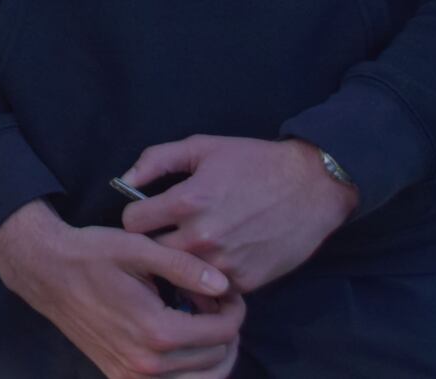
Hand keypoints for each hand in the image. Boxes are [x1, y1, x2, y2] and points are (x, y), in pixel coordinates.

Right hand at [0, 200, 243, 378]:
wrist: (46, 271)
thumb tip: (225, 285)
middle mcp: (147, 364)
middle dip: (225, 328)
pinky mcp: (122, 378)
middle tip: (212, 300)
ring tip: (202, 320)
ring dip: (213, 351)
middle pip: (218, 357)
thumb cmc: (91, 254)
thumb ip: (184, 267)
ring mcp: (133, 377)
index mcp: (155, 331)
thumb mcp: (137, 248)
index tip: (226, 290)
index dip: (234, 309)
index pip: (222, 332)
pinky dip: (191, 368)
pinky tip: (181, 337)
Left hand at [120, 134, 357, 293]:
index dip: (136, 216)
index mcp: (186, 201)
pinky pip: (211, 287)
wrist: (312, 187)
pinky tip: (217, 259)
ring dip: (180, 264)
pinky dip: (209, 277)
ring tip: (191, 248)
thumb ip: (156, 160)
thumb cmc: (254, 162)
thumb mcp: (201, 147)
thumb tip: (123, 180)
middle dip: (153, 243)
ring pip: (180, 274)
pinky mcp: (246, 282)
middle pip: (151, 253)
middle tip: (166, 234)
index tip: (148, 214)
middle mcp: (202, 237)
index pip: (132, 223)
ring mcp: (224, 264)